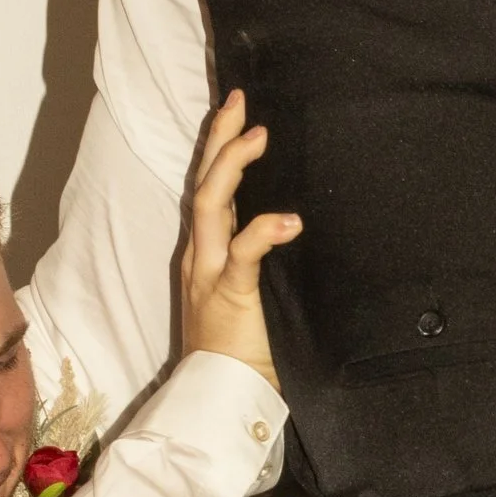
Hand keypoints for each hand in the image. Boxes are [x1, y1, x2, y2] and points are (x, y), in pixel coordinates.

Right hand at [180, 89, 300, 378]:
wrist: (221, 396)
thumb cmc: (243, 349)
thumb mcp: (249, 292)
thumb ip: (259, 260)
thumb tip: (294, 225)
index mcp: (206, 254)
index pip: (208, 189)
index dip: (219, 148)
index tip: (237, 111)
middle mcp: (201, 256)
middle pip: (202, 184)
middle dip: (218, 139)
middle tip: (238, 100)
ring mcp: (210, 274)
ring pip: (210, 207)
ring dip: (232, 166)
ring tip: (259, 136)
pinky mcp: (229, 297)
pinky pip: (243, 257)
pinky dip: (264, 232)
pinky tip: (290, 219)